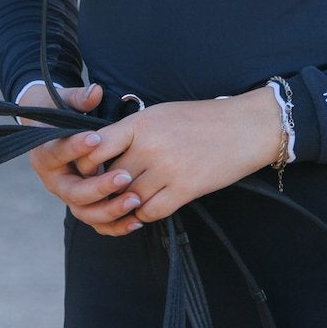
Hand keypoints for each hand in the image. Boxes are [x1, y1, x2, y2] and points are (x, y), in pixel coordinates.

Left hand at [30, 89, 281, 236]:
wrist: (241, 129)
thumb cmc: (199, 118)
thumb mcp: (159, 113)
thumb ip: (131, 130)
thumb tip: (105, 146)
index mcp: (139, 124)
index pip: (97, 145)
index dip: (85, 160)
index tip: (85, 168)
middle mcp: (149, 147)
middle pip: (111, 175)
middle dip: (102, 186)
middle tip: (97, 193)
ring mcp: (166, 170)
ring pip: (129, 197)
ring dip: (122, 203)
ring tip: (119, 205)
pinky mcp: (184, 190)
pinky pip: (152, 211)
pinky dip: (143, 214)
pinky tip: (142, 211)